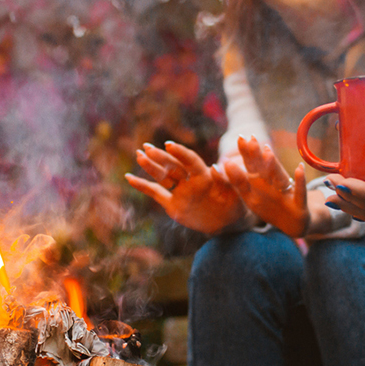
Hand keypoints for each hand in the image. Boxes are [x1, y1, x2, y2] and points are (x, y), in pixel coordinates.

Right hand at [125, 141, 245, 233]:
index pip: (190, 161)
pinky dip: (143, 186)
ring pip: (162, 176)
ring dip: (150, 166)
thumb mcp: (234, 193)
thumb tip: (216, 167)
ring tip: (139, 155)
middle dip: (160, 157)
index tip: (168, 145)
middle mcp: (189, 181)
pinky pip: (156, 193)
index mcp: (204, 176)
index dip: (180, 153)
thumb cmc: (235, 204)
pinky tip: (129, 177)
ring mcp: (180, 191)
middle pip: (172, 166)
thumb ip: (224, 180)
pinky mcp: (172, 204)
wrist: (227, 221)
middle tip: (146, 147)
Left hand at [222, 136, 311, 237]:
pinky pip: (299, 192)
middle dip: (257, 155)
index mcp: (260, 185)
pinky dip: (300, 181)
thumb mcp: (251, 198)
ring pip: (279, 177)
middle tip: (250, 139)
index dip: (246, 154)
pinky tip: (299, 168)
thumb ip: (238, 183)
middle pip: (263, 169)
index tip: (240, 138)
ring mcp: (286, 192)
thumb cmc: (270, 207)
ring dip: (274, 166)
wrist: (293, 224)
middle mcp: (273, 185)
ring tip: (267, 152)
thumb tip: (221, 165)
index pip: (252, 167)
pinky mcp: (298, 203)